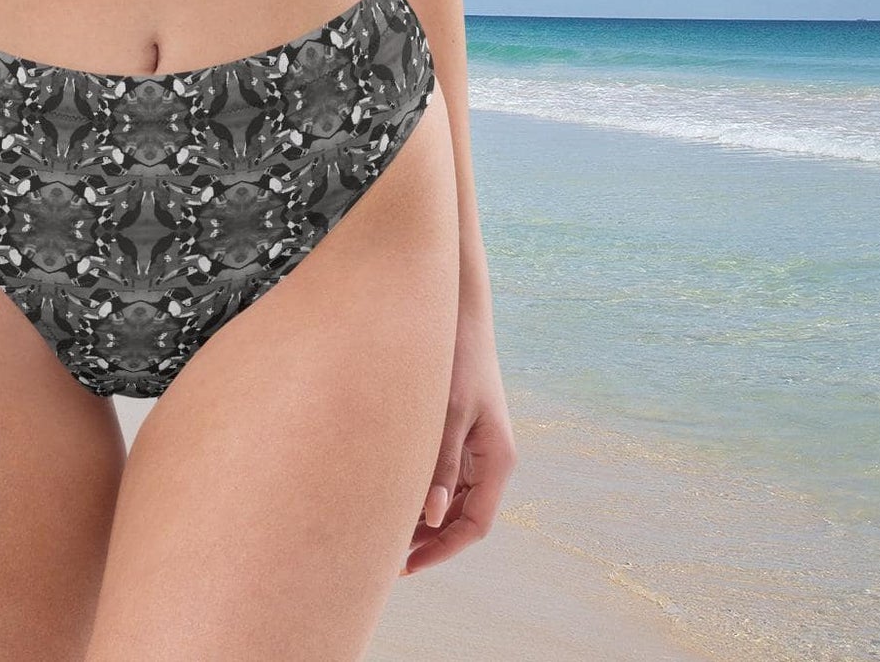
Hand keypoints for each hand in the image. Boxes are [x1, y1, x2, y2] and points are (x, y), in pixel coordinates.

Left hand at [401, 308, 515, 575]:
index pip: (475, 524)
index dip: (443, 549)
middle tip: (386, 557)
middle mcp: (490, 459)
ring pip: (451, 500)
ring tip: (382, 531)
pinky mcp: (459, 434)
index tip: (407, 565)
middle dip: (430, 540)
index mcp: (498, 459)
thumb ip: (441, 463)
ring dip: (424, 519)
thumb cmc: (457, 358)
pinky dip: (421, 492)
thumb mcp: (448, 412)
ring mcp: (475, 448)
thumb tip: (430, 517)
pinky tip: (390, 496)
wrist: (458, 315)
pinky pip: (443, 477)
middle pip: (463, 517)